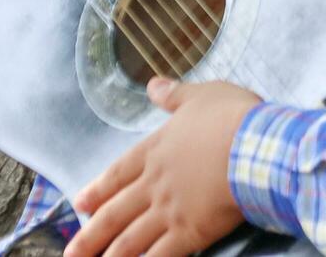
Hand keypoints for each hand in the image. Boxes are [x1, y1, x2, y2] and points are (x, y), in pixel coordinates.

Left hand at [64, 78, 261, 256]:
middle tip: (71, 252)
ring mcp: (169, 210)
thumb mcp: (200, 96)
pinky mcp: (190, 232)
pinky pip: (160, 255)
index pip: (117, 175)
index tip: (79, 205)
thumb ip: (174, 96)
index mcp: (154, 151)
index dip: (97, 191)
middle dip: (90, 235)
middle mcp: (154, 183)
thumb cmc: (232, 118)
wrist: (254, 146)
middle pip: (114, 213)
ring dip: (107, 255)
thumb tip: (154, 86)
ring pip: (129, 239)